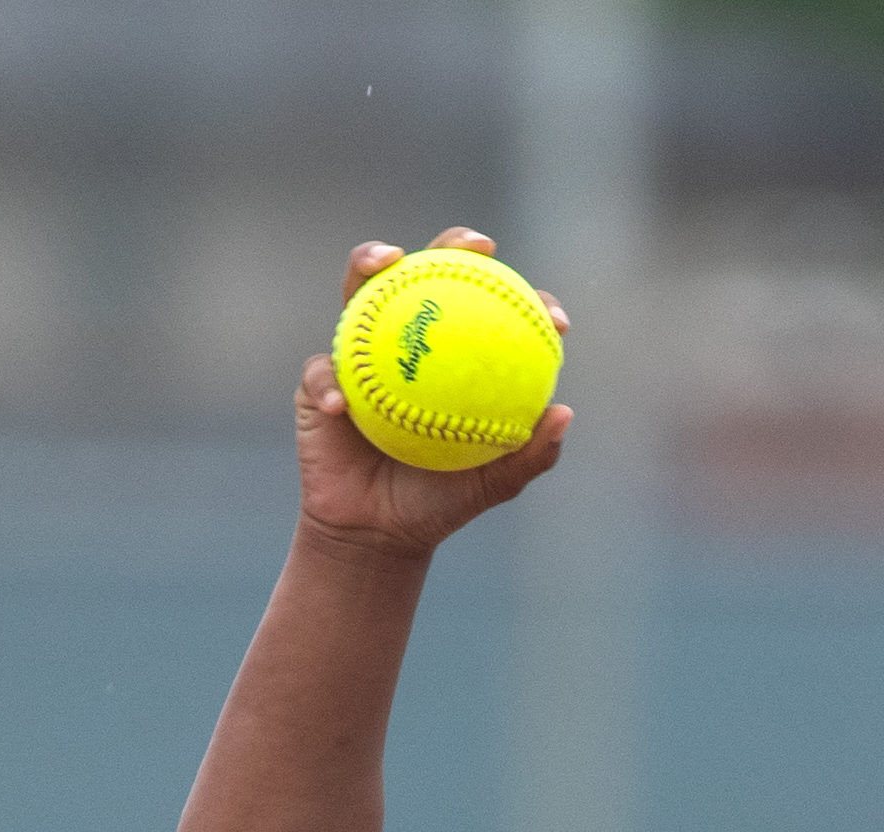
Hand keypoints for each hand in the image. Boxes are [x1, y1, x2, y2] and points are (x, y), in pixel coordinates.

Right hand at [295, 232, 570, 556]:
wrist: (377, 534)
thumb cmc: (438, 504)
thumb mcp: (490, 485)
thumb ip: (528, 454)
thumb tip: (564, 414)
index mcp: (450, 358)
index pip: (488, 312)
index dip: (523, 300)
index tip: (553, 317)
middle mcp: (406, 342)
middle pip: (426, 273)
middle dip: (452, 245)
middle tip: (478, 247)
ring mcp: (359, 355)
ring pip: (360, 292)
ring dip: (368, 263)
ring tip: (386, 260)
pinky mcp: (319, 382)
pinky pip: (323, 374)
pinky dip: (330, 384)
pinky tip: (342, 403)